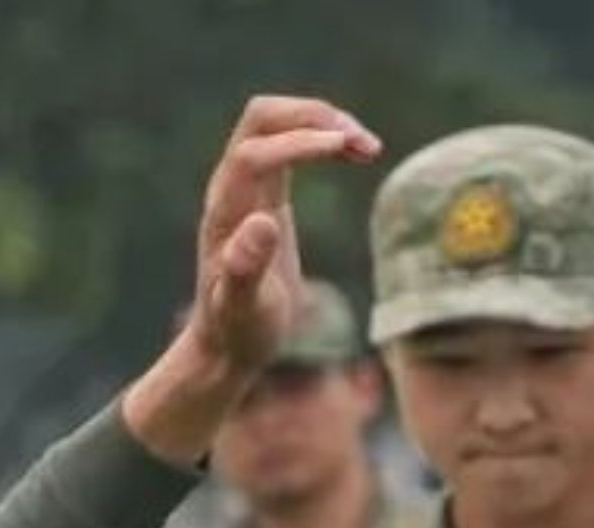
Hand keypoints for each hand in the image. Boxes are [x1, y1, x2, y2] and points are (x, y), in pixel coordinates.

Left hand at [190, 96, 380, 371]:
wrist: (225, 344)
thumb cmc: (237, 332)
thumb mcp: (244, 309)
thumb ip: (246, 269)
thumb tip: (263, 223)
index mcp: (223, 212)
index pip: (253, 152)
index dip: (297, 143)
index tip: (344, 149)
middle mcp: (229, 190)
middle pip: (262, 117)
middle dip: (312, 116)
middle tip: (360, 142)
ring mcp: (247, 188)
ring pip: (280, 123)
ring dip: (325, 122)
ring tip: (370, 149)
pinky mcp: (267, 194)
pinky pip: (292, 143)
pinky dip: (326, 138)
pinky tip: (360, 155)